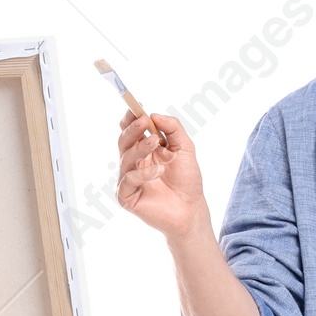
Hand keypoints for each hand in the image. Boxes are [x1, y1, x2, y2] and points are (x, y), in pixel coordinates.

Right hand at [116, 111, 206, 242]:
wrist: (191, 209)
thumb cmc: (187, 180)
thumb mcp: (184, 148)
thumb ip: (172, 128)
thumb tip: (154, 114)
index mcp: (144, 150)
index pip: (131, 130)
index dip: (131, 118)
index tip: (137, 106)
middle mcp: (133, 163)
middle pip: (124, 140)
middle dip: (133, 129)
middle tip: (144, 121)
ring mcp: (128, 179)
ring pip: (125, 157)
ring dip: (140, 147)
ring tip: (156, 142)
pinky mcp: (126, 196)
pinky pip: (128, 179)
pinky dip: (142, 173)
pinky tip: (158, 172)